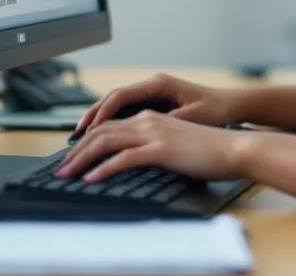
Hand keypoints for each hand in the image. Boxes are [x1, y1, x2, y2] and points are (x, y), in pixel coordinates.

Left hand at [57, 111, 251, 182]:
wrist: (235, 148)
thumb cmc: (210, 149)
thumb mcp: (176, 143)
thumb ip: (153, 146)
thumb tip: (135, 158)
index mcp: (150, 117)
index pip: (109, 124)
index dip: (86, 139)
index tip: (72, 155)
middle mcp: (148, 120)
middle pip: (101, 130)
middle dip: (76, 149)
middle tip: (60, 167)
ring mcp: (154, 133)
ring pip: (106, 141)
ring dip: (82, 158)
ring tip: (66, 174)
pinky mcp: (161, 149)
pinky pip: (124, 157)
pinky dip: (104, 168)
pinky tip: (91, 178)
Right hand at [75, 73, 242, 133]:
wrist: (233, 106)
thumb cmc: (216, 111)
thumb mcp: (191, 117)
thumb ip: (166, 123)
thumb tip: (142, 131)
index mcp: (158, 85)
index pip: (121, 96)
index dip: (103, 112)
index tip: (90, 129)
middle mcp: (152, 86)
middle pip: (113, 99)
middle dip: (93, 115)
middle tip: (75, 134)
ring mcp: (152, 95)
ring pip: (117, 105)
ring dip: (99, 119)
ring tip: (81, 136)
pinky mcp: (155, 105)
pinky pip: (127, 112)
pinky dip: (112, 123)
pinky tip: (102, 138)